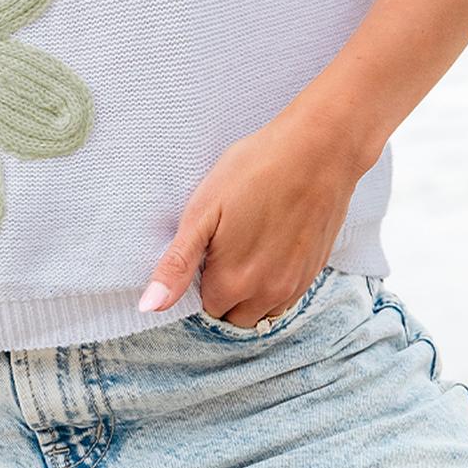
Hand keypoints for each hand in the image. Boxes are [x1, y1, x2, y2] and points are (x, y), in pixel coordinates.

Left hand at [139, 95, 372, 324]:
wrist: (318, 151)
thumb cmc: (255, 170)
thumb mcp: (202, 211)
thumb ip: (177, 264)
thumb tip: (149, 306)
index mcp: (232, 283)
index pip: (205, 307)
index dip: (200, 279)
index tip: (206, 250)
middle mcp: (266, 295)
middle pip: (234, 316)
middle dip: (225, 293)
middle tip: (225, 248)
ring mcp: (295, 286)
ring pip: (263, 312)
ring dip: (251, 294)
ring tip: (249, 247)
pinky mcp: (315, 271)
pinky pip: (288, 298)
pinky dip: (275, 285)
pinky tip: (273, 247)